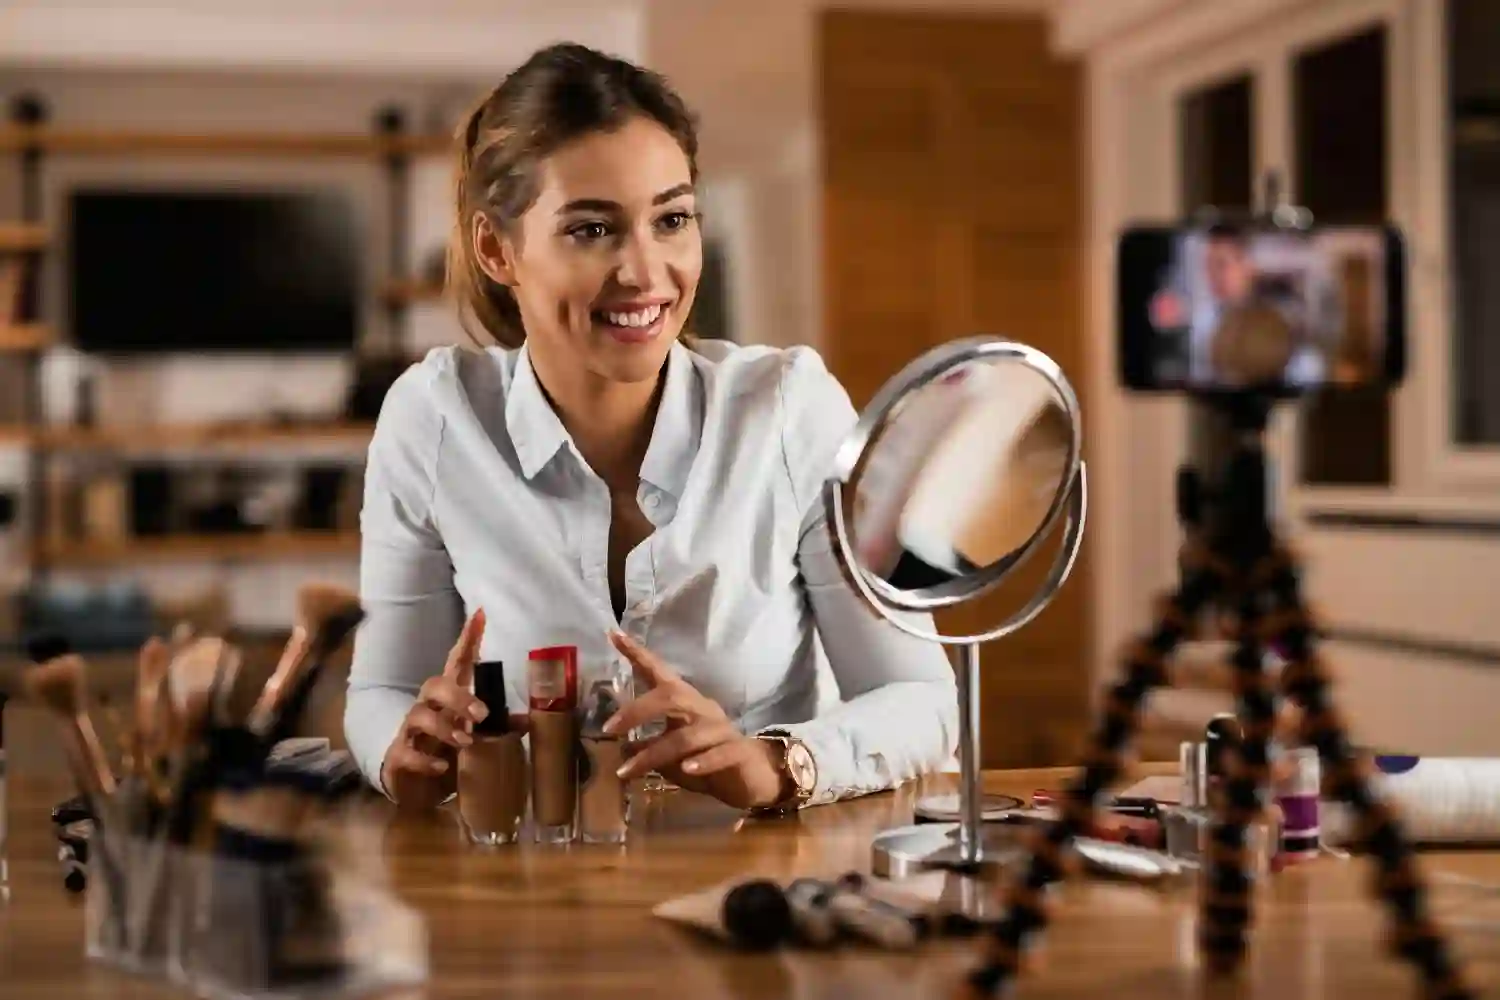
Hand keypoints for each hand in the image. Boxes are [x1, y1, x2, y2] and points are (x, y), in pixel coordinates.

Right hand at [379, 609, 523, 809]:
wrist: (417, 790)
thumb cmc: (449, 754)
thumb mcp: (477, 741)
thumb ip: (499, 728)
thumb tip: (528, 720)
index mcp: (448, 698)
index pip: (457, 662)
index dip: (467, 639)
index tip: (480, 614)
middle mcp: (428, 708)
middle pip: (434, 685)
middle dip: (457, 696)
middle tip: (481, 714)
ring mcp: (410, 731)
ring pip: (418, 715)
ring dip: (443, 727)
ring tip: (466, 742)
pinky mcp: (399, 756)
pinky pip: (406, 752)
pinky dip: (424, 759)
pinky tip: (442, 767)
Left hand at [603, 631, 786, 810]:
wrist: (755, 777)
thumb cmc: (710, 761)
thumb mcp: (673, 756)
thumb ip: (651, 748)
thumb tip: (622, 749)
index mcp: (687, 704)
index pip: (660, 674)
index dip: (639, 655)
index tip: (615, 635)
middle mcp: (703, 710)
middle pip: (671, 697)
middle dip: (638, 710)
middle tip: (610, 727)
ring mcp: (722, 730)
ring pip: (686, 736)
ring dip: (654, 754)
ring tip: (627, 771)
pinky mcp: (738, 752)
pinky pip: (719, 753)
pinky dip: (702, 762)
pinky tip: (686, 770)